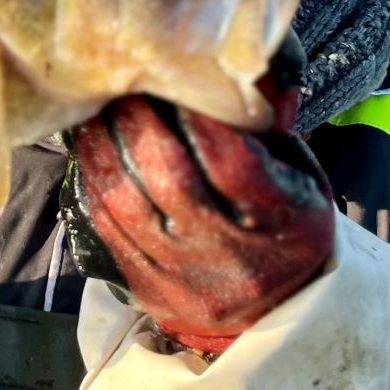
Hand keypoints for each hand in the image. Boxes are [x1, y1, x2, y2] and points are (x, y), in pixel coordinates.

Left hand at [62, 91, 334, 353]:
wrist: (274, 313)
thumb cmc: (284, 228)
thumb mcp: (302, 182)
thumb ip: (267, 136)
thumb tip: (228, 76)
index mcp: (282, 222)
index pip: (233, 165)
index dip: (199, 120)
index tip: (177, 82)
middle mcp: (229, 252)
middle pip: (170, 180)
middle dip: (140, 124)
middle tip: (125, 85)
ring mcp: (183, 273)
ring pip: (127, 203)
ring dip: (104, 148)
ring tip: (97, 112)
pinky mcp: (147, 284)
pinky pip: (107, 227)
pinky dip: (94, 182)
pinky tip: (88, 151)